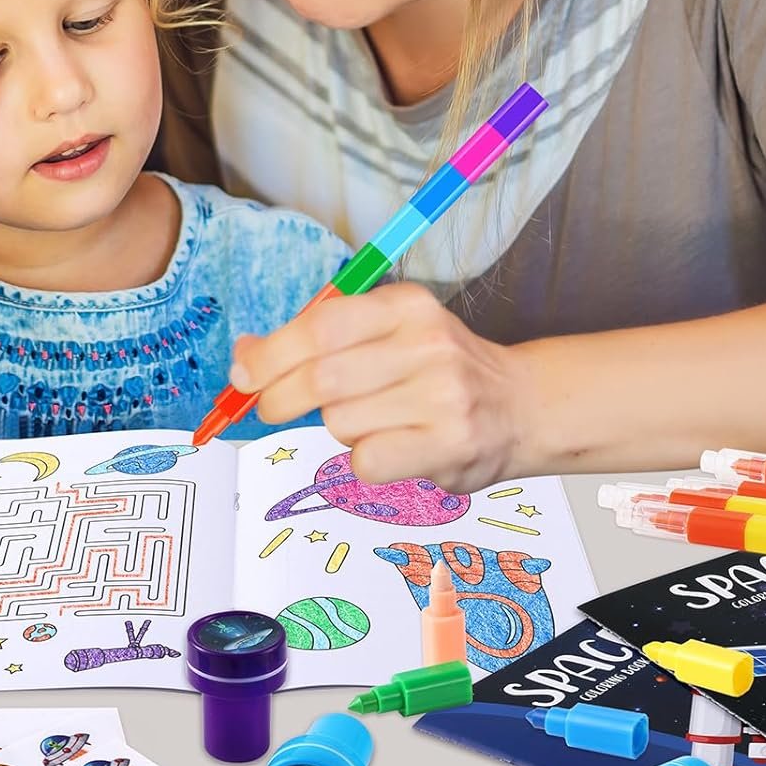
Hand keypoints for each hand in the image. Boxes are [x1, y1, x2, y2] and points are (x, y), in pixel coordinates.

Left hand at [230, 282, 537, 491]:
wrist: (522, 407)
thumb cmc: (440, 370)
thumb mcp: (390, 332)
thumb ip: (323, 337)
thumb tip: (245, 355)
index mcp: (407, 306)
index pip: (321, 324)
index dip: (270, 353)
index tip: (243, 372)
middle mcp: (428, 344)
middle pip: (321, 377)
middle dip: (280, 398)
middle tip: (271, 407)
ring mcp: (442, 395)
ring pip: (341, 422)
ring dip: (338, 428)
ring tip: (374, 420)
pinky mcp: (449, 444)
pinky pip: (366, 460)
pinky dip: (364, 460)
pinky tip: (393, 447)